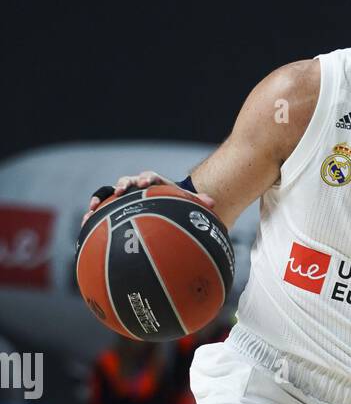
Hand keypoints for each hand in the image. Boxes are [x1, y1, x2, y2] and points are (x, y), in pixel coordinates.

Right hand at [80, 170, 214, 225]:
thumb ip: (198, 203)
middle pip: (126, 182)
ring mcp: (124, 197)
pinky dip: (94, 216)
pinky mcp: (115, 208)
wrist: (164, 205)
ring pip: (108, 194)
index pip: (149, 177)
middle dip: (121, 185)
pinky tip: (86, 226)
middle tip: (120, 191)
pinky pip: (103, 211)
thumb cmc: (175, 204)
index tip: (146, 183)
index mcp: (153, 184)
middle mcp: (136, 187)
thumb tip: (212, 203)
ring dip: (100, 199)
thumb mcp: (187, 204)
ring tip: (92, 210)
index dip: (146, 179)